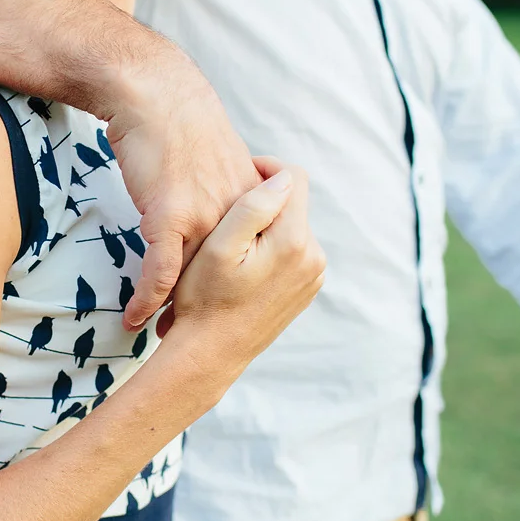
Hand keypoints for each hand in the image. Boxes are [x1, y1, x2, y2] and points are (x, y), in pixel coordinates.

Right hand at [105, 53, 261, 329]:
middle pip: (225, 274)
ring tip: (166, 333)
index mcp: (253, 202)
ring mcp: (204, 217)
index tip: (221, 306)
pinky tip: (134, 318)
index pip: (256, 258)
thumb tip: (242, 227)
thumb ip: (240, 199)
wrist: (158, 97)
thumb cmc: (185, 132)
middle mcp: (234, 214)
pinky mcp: (169, 217)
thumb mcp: (228, 166)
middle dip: (209, 306)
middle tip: (193, 330)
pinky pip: (158, 272)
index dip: (238, 286)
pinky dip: (147, 299)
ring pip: (193, 280)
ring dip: (177, 310)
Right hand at [167, 157, 325, 369]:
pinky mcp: (306, 289)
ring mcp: (312, 276)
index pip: (294, 178)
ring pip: (293, 227)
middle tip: (226, 220)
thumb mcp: (219, 246)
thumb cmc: (206, 298)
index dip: (265, 169)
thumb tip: (283, 178)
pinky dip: (272, 249)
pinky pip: (293, 252)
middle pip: (293, 204)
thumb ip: (254, 206)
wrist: (211, 352)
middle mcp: (313, 257)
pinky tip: (244, 267)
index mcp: (294, 241)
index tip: (239, 177)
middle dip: (264, 203)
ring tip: (232, 247)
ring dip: (267, 227)